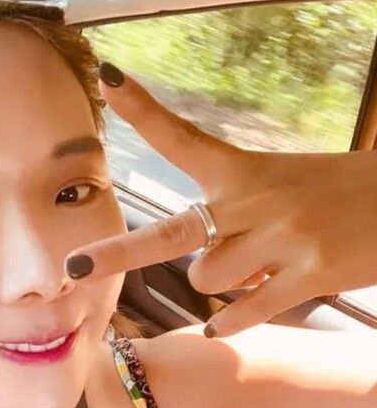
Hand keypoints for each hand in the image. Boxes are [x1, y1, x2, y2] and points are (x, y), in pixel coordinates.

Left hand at [64, 64, 376, 336]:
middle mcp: (256, 204)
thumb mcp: (281, 183)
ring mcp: (281, 241)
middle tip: (72, 268)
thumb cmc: (334, 191)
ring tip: (251, 267)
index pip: (185, 140)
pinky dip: (227, 323)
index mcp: (246, 171)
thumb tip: (201, 274)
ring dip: (215, 281)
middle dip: (118, 254)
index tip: (110, 80)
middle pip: (172, 237)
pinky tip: (220, 326)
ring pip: (206, 280)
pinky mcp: (308, 277)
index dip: (145, 111)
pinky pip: (244, 312)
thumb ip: (233, 220)